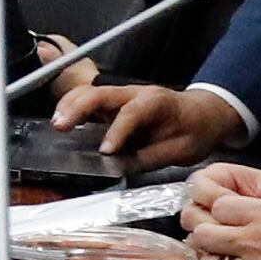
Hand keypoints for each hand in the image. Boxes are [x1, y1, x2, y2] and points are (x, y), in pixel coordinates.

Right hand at [59, 76, 247, 166]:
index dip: (116, 131)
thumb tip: (119, 167)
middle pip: (101, 93)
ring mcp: (122, 96)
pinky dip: (72, 107)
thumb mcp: (181, 150)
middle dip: (78, 108)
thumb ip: (149, 158)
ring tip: (57, 124)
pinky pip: (88, 99)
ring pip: (89, 92)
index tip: (105, 151)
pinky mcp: (113, 104)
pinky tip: (62, 120)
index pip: (132, 113)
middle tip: (61, 126)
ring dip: (70, 105)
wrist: (203, 114)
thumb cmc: (194, 130)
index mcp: (156, 103)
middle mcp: (135, 94)